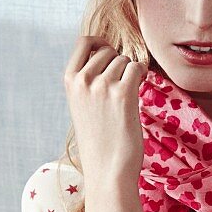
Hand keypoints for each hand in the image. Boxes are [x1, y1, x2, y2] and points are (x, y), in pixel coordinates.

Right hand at [63, 35, 147, 185]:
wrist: (107, 170)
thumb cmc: (98, 141)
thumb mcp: (82, 105)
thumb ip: (88, 81)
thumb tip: (108, 55)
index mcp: (70, 81)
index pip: (84, 42)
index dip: (100, 43)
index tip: (109, 52)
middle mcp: (84, 80)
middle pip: (108, 51)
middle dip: (118, 64)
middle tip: (121, 86)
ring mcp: (102, 85)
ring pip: (124, 61)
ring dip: (130, 74)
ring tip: (127, 96)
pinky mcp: (123, 94)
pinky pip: (137, 69)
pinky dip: (142, 75)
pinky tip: (140, 88)